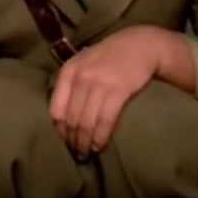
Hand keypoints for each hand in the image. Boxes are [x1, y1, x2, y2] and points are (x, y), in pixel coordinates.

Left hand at [48, 26, 172, 157]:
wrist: (141, 44)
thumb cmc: (110, 58)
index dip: (59, 130)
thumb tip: (64, 121)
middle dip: (73, 140)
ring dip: (86, 142)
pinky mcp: (118, 89)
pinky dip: (101, 137)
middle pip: (71, 119)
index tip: (65, 141)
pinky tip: (100, 145)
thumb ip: (73, 86)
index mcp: (68, 71)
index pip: (56, 109)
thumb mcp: (85, 65)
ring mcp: (99, 82)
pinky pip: (105, 120)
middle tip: (78, 152)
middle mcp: (80, 77)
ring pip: (86, 122)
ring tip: (88, 152)